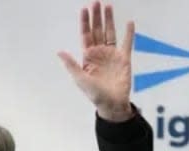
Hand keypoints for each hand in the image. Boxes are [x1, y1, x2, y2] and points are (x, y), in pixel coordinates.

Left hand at [58, 2, 135, 121]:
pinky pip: (127, 43)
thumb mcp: (80, 79)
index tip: (84, 9)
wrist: (112, 103)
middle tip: (96, 2)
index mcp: (88, 57)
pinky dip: (129, 33)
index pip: (86, 35)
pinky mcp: (124, 58)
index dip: (85, 22)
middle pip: (98, 30)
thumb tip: (59, 52)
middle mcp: (99, 53)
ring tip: (108, 6)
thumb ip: (71, 64)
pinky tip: (129, 23)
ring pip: (110, 32)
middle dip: (96, 16)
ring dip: (109, 20)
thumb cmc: (94, 94)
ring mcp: (112, 54)